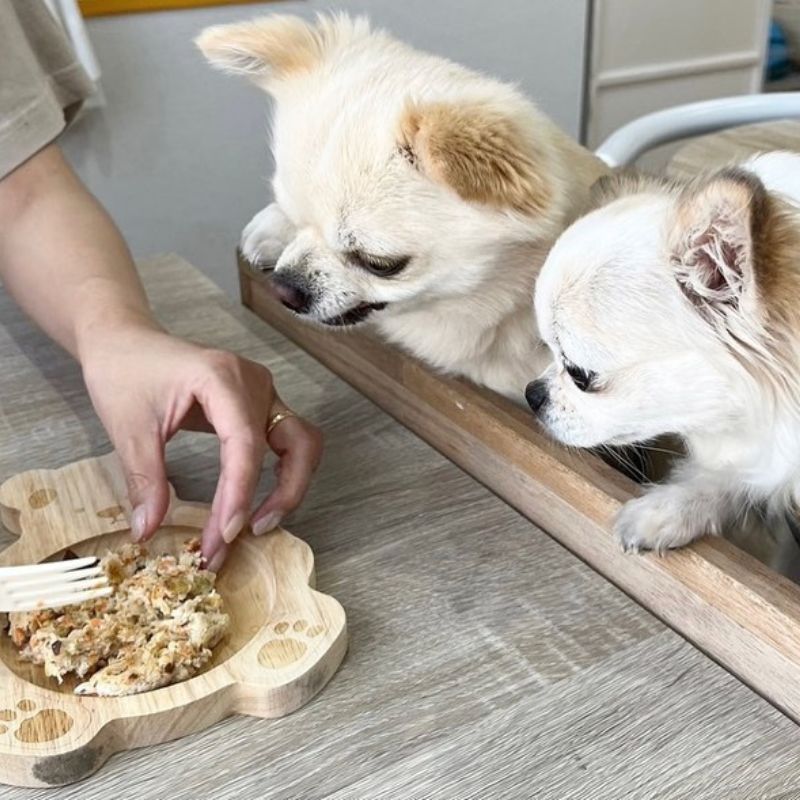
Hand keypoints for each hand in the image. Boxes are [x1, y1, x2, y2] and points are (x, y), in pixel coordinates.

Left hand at [79, 320, 322, 569]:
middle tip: (250, 532)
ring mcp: (261, 392)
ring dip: (290, 486)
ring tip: (259, 523)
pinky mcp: (259, 404)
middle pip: (296, 442)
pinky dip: (282, 474)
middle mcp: (253, 383)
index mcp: (221, 378)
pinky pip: (287, 442)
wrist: (124, 341)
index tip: (223, 535)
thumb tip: (148, 531)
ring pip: (302, 443)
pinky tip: (257, 499)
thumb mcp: (127, 429)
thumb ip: (144, 480)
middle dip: (283, 493)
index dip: (239, 493)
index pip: (245, 443)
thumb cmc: (124, 373)